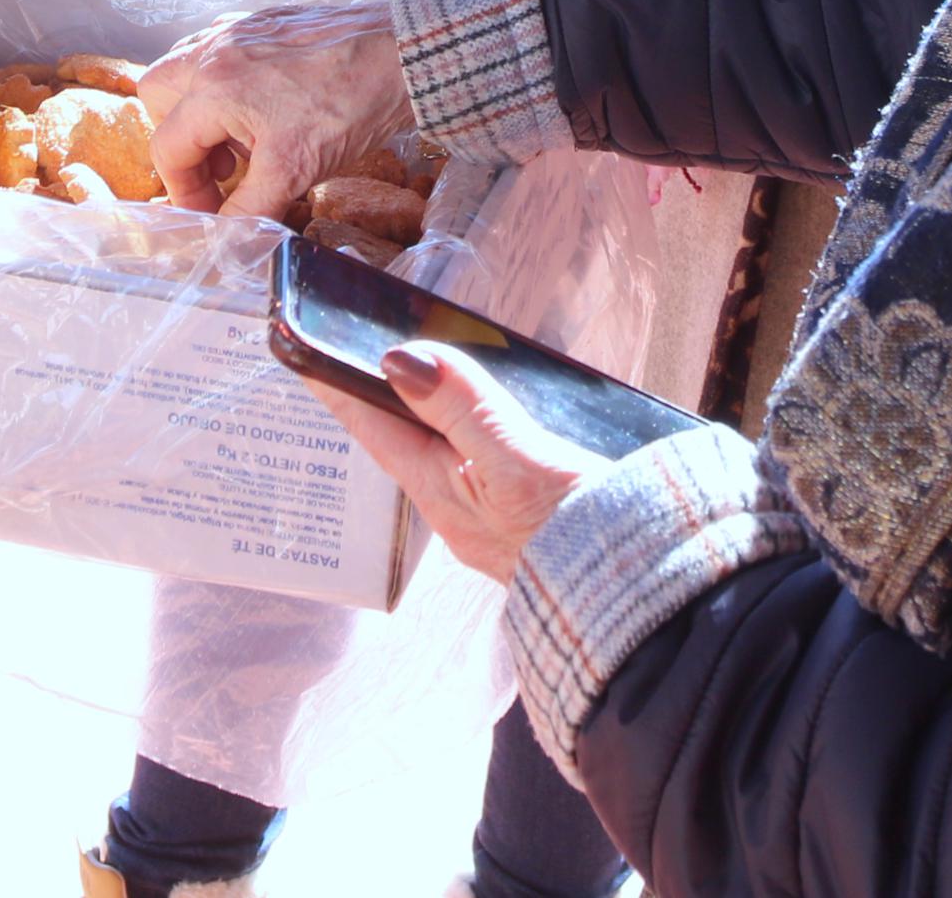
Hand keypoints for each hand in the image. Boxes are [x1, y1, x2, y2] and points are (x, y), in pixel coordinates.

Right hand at [140, 0, 412, 217]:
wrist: (406, 49)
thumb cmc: (352, 104)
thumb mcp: (296, 171)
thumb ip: (249, 208)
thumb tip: (224, 241)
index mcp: (213, 87)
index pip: (167, 147)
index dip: (184, 191)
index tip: (212, 213)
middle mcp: (215, 50)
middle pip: (160, 97)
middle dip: (182, 139)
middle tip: (222, 169)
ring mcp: (239, 30)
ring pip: (188, 69)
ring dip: (202, 112)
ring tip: (246, 142)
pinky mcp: (265, 21)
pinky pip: (222, 52)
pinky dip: (229, 86)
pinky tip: (267, 110)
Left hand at [318, 343, 602, 583]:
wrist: (647, 605)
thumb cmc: (581, 537)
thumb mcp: (516, 463)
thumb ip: (463, 409)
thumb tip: (399, 362)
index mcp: (442, 494)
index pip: (375, 426)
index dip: (340, 384)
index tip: (304, 345)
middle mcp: (459, 510)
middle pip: (406, 439)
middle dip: (383, 396)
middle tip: (358, 351)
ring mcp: (494, 520)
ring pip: (446, 452)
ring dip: (431, 413)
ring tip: (417, 378)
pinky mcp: (531, 521)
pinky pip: (485, 465)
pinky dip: (476, 431)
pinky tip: (494, 420)